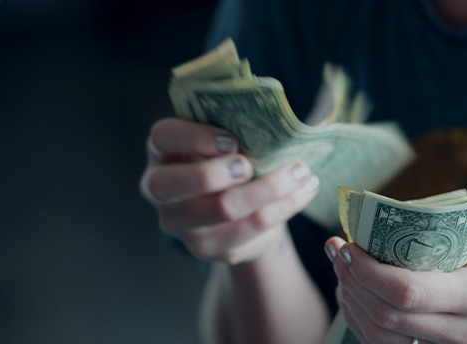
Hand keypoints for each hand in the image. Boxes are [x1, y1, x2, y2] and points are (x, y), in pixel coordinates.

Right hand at [140, 118, 319, 262]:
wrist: (238, 213)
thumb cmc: (229, 161)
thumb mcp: (223, 141)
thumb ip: (233, 127)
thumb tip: (272, 117)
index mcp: (163, 153)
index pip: (162, 138)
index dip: (193, 137)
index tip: (231, 139)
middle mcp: (161, 192)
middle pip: (172, 185)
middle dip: (214, 173)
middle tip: (250, 165)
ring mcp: (182, 225)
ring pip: (222, 208)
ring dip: (269, 187)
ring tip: (301, 171)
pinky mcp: (210, 248)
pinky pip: (252, 228)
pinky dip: (285, 206)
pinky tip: (305, 189)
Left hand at [325, 233, 466, 343]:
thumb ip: (428, 238)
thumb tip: (368, 228)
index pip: (406, 292)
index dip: (367, 271)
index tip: (349, 245)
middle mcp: (464, 332)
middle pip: (386, 317)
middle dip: (352, 282)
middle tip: (338, 251)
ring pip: (380, 338)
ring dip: (352, 302)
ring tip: (343, 270)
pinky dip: (363, 320)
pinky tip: (355, 293)